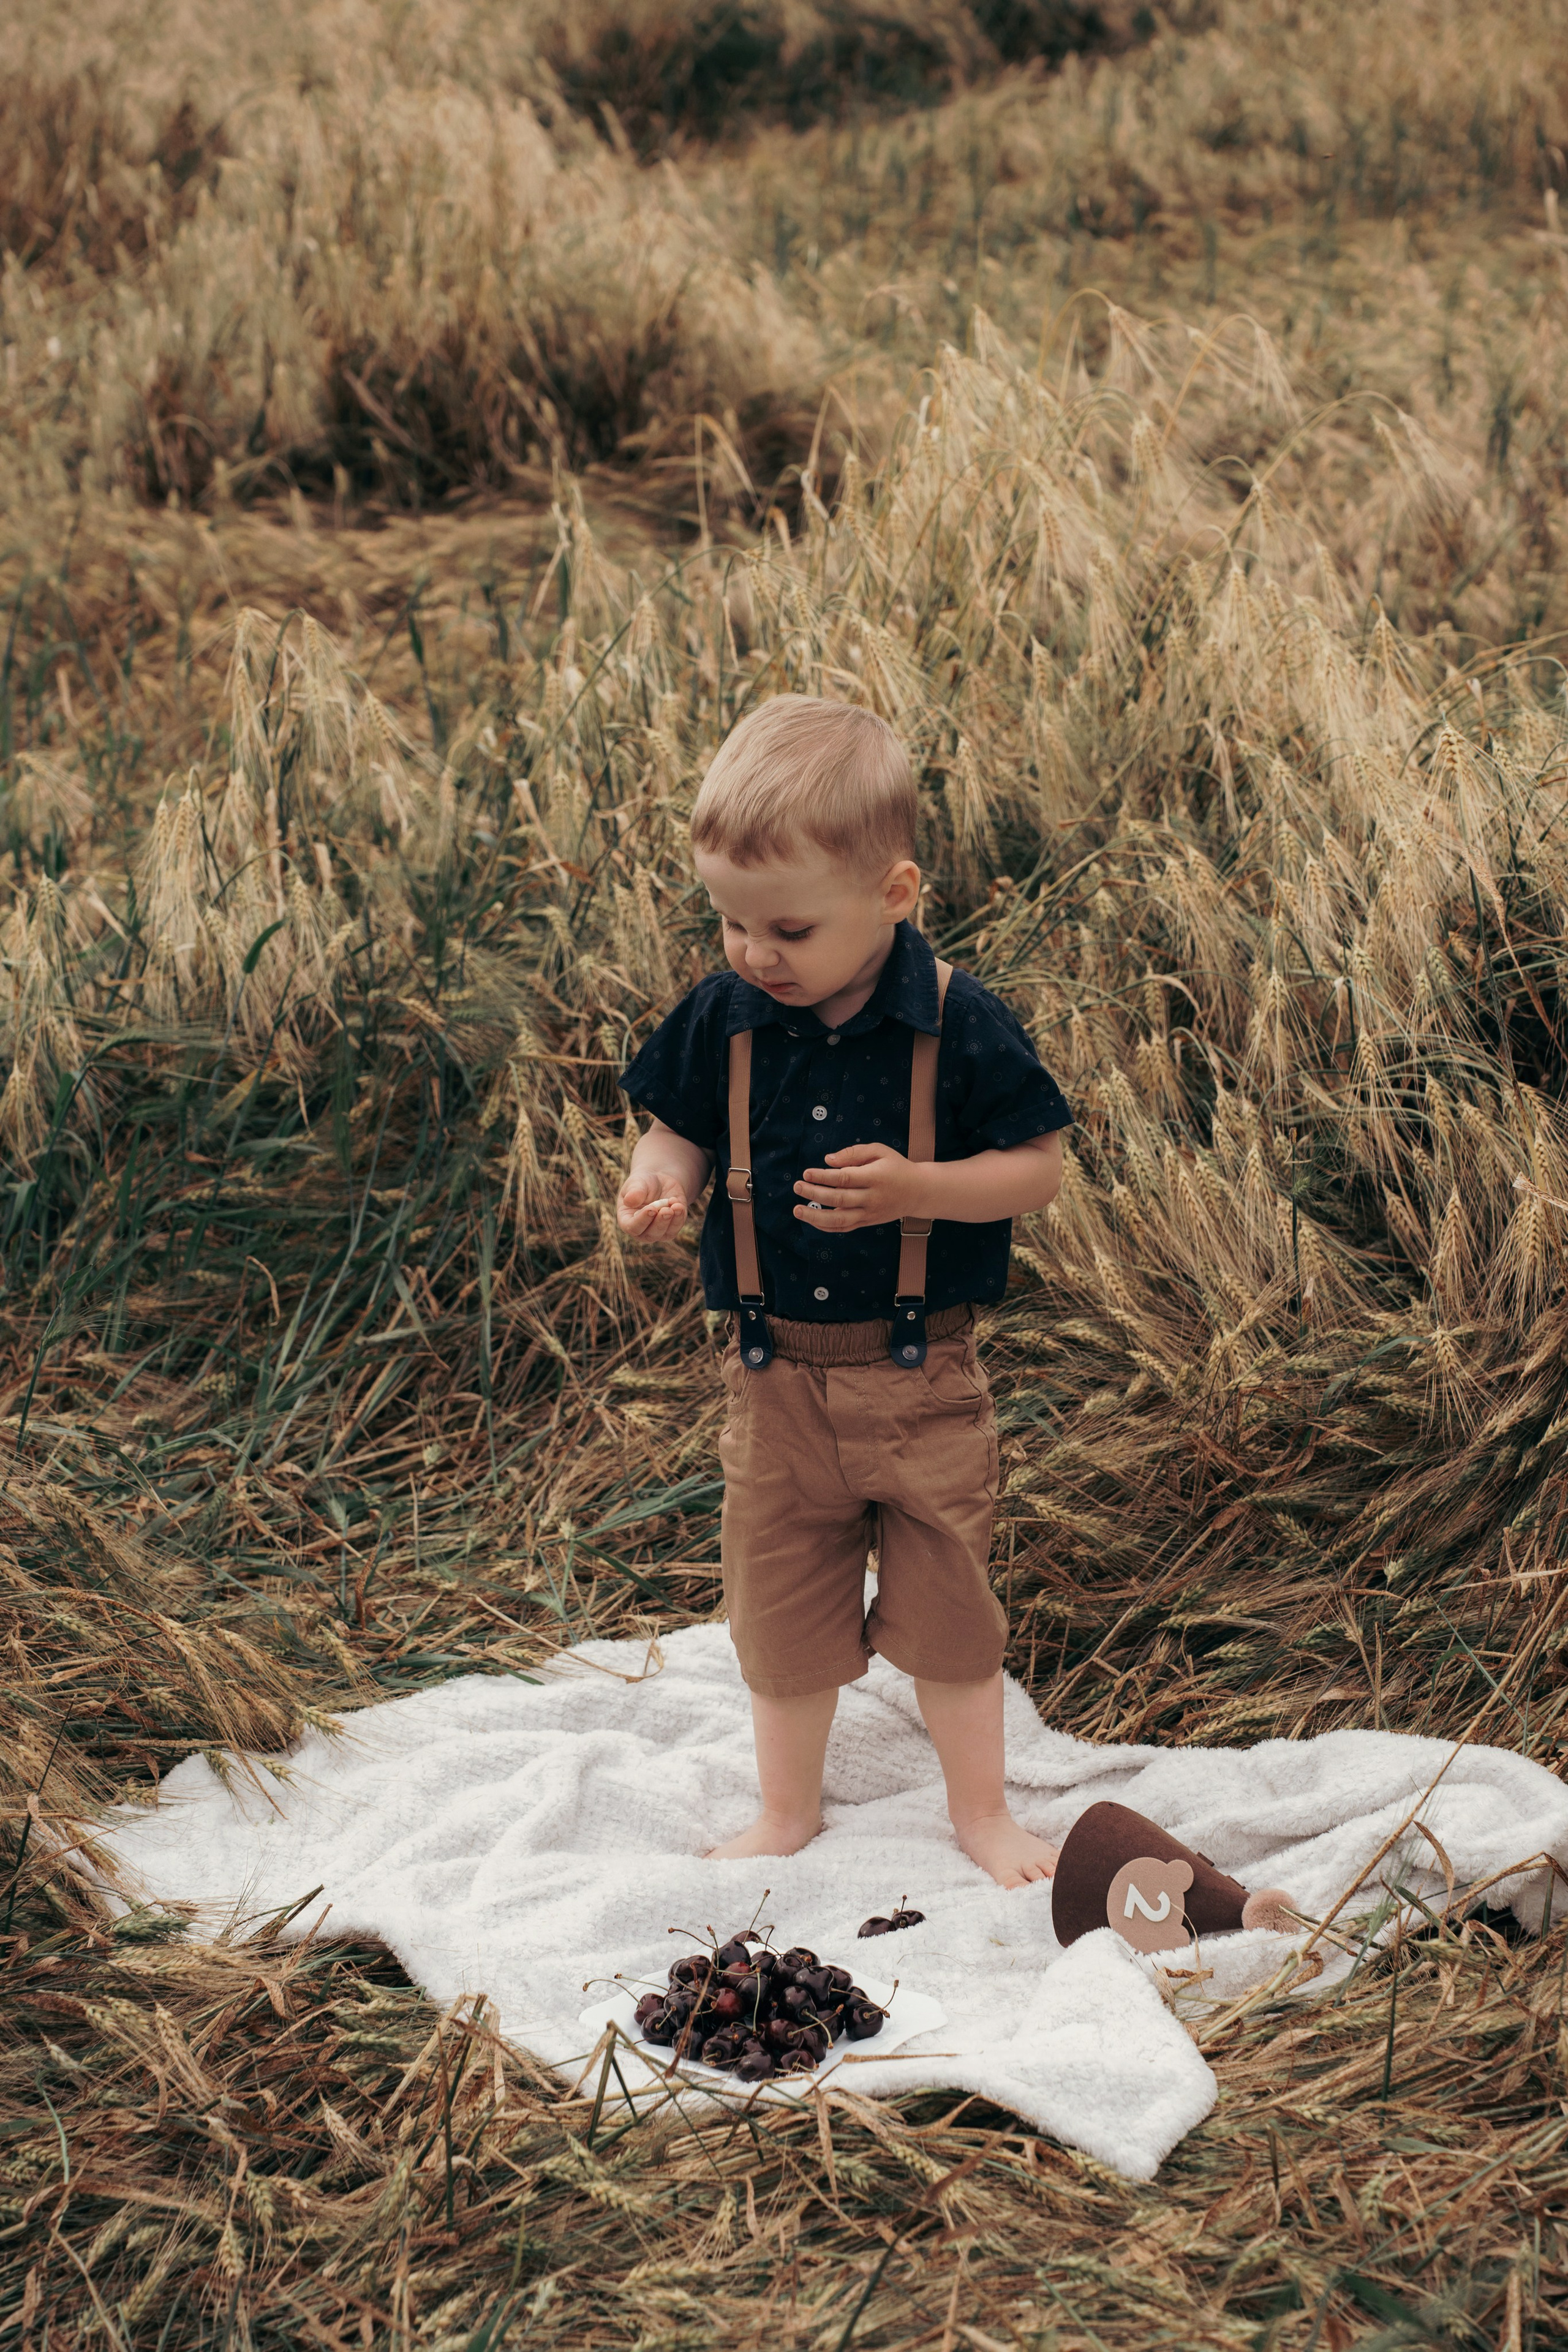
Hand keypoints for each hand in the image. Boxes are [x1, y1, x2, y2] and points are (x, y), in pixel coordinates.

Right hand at [617, 1170, 688, 1239]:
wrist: (660, 1181)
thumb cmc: (643, 1182)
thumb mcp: (637, 1182)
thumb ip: (633, 1192)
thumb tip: (629, 1201)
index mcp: (626, 1220)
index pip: (632, 1227)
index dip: (642, 1220)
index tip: (651, 1209)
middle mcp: (641, 1230)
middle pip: (650, 1235)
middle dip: (660, 1223)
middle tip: (667, 1210)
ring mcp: (657, 1232)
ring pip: (665, 1234)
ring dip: (672, 1221)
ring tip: (675, 1205)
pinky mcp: (672, 1228)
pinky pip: (676, 1228)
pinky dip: (679, 1217)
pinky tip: (678, 1204)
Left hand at [793, 1143, 922, 1232]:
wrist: (918, 1191)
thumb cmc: (896, 1167)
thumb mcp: (880, 1151)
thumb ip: (854, 1153)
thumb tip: (828, 1161)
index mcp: (876, 1177)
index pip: (845, 1178)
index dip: (824, 1177)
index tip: (807, 1173)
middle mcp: (872, 1198)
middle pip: (839, 1199)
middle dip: (815, 1194)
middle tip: (797, 1187)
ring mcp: (870, 1213)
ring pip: (840, 1219)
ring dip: (816, 1216)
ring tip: (798, 1210)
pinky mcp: (867, 1222)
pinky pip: (844, 1228)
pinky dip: (826, 1226)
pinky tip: (812, 1220)